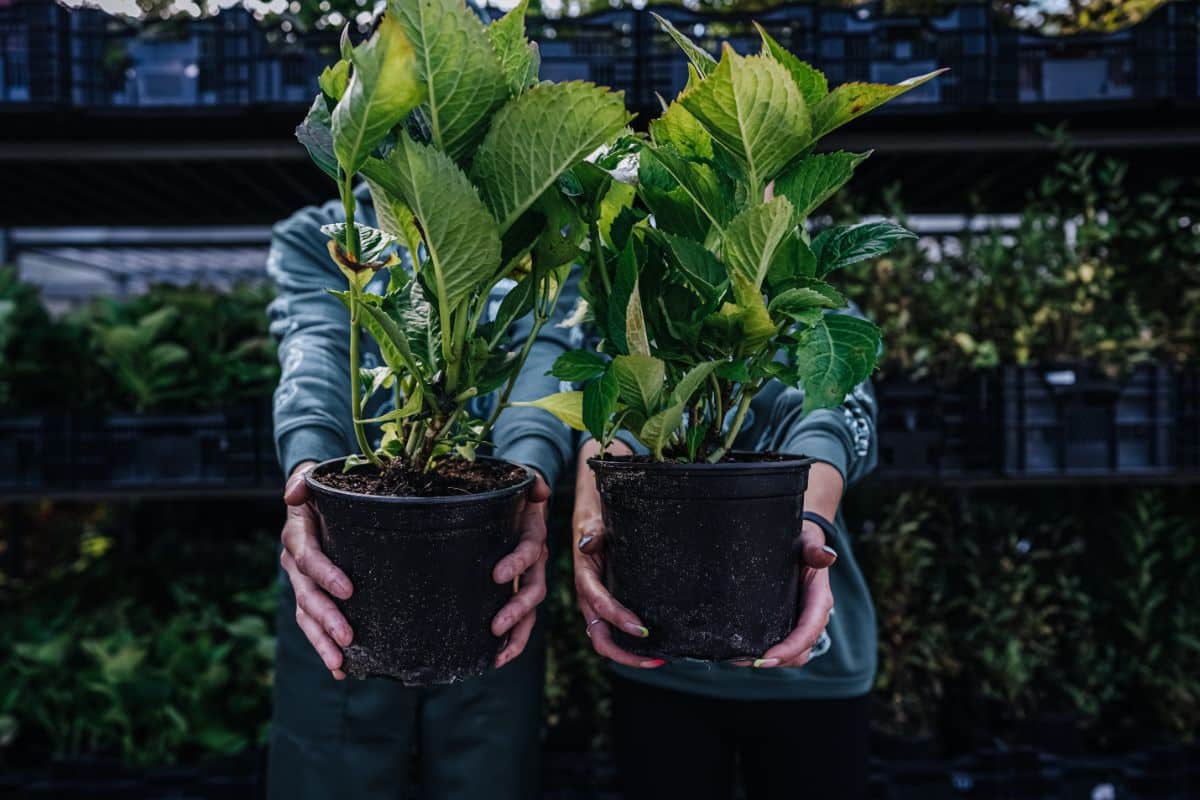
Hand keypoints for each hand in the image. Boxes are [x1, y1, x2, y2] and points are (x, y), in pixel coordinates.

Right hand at [280, 461, 353, 679]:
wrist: (313, 500)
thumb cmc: (319, 490)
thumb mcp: (312, 479)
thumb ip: (303, 482)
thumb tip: (293, 494)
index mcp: (296, 535)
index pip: (308, 558)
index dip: (325, 574)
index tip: (349, 590)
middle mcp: (294, 563)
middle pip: (306, 596)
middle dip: (326, 619)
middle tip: (348, 638)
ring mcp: (299, 583)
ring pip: (306, 617)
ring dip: (322, 642)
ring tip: (339, 664)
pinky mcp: (309, 595)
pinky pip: (313, 624)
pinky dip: (325, 647)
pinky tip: (342, 669)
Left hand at [490, 472, 551, 668]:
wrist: (521, 502)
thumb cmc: (518, 495)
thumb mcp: (524, 482)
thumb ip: (533, 482)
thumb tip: (539, 490)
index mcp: (534, 537)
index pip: (529, 552)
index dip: (516, 563)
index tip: (497, 575)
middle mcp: (535, 562)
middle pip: (533, 591)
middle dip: (516, 610)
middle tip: (495, 626)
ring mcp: (527, 578)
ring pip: (528, 612)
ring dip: (516, 635)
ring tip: (497, 655)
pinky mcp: (515, 590)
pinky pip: (518, 618)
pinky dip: (510, 640)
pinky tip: (494, 657)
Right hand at [573, 439, 664, 669]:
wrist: (592, 506)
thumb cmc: (595, 511)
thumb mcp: (593, 517)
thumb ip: (593, 531)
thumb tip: (590, 543)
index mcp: (584, 573)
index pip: (597, 603)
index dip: (617, 618)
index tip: (641, 629)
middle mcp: (588, 593)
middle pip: (599, 633)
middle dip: (624, 652)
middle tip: (656, 658)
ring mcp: (597, 599)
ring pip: (606, 635)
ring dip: (629, 652)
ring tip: (659, 658)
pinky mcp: (608, 598)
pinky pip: (614, 626)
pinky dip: (630, 640)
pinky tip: (654, 643)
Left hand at [745, 519, 835, 667]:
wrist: (802, 543)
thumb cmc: (804, 542)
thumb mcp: (809, 543)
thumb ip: (816, 550)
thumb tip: (827, 555)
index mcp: (819, 601)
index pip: (807, 632)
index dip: (788, 649)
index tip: (766, 659)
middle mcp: (813, 617)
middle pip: (800, 651)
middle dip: (776, 661)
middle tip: (743, 660)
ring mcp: (801, 622)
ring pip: (792, 654)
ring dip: (769, 660)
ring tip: (738, 659)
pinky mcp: (789, 622)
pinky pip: (782, 645)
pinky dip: (766, 653)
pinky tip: (742, 651)